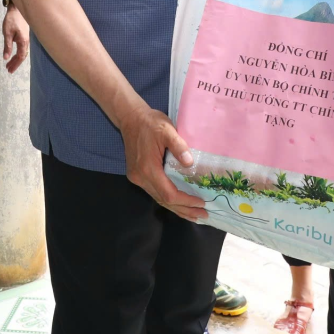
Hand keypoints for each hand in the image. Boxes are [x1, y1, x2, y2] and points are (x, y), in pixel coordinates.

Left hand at [2, 5, 29, 73]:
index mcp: (23, 42)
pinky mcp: (23, 36)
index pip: (20, 57)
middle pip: (22, 56)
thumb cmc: (12, 20)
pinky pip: (21, 48)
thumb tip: (6, 58)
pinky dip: (16, 53)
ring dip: (15, 59)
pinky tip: (12, 55)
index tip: (9, 70)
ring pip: (22, 52)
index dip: (15, 64)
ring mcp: (25, 39)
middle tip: (8, 70)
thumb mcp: (7, 33)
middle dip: (15, 63)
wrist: (16, 9)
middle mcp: (26, 42)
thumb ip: (7, 46)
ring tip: (9, 64)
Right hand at [119, 103, 208, 221]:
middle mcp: (141, 178)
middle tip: (203, 215)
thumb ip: (178, 146)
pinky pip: (155, 192)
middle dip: (184, 209)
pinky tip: (179, 203)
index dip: (186, 201)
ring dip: (177, 208)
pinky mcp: (137, 175)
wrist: (130, 118)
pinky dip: (169, 200)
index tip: (202, 203)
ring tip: (194, 214)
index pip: (169, 193)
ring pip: (159, 199)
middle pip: (164, 201)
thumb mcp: (167, 130)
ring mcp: (137, 178)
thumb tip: (191, 163)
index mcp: (148, 168)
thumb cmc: (150, 122)